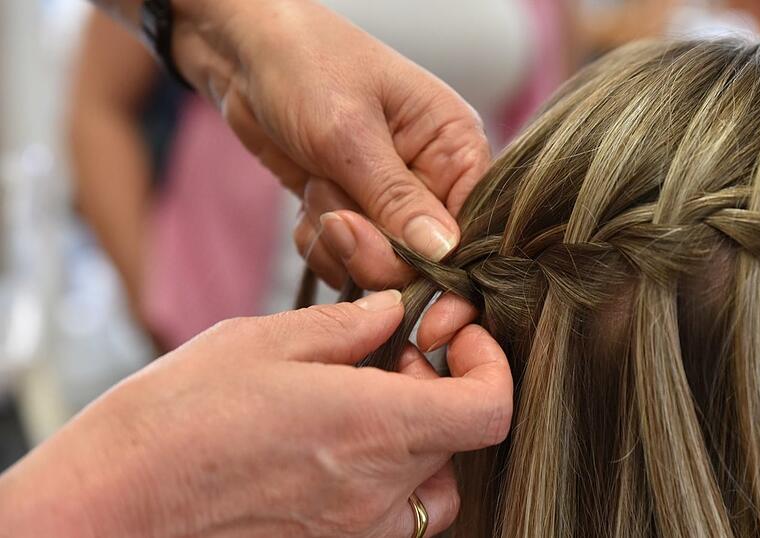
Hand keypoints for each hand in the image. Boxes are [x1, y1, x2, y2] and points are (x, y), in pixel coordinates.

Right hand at [0, 292, 511, 537]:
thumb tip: (391, 312)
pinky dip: (389, 476)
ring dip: (422, 437)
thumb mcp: (263, 342)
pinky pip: (393, 516)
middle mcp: (377, 492)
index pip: (489, 408)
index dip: (490, 363)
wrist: (111, 506)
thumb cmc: (176, 418)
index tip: (452, 334)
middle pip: (463, 440)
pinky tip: (336, 443)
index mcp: (373, 428)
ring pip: (436, 486)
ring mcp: (356, 532)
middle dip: (443, 386)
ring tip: (364, 402)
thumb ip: (346, 326)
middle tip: (390, 356)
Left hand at [169, 0, 491, 288]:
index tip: (405, 274)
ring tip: (317, 184)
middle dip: (373, 245)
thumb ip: (397, 199)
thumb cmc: (304, 64)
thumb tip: (445, 254)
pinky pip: (345, 257)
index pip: (472, 225)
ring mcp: (389, 196)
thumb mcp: (349, 133)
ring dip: (337, 237)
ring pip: (380, 262)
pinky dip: (318, 242)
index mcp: (454, 143)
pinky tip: (305, 204)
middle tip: (338, 216)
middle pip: (425, 255)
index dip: (443, 262)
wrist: (239, 50)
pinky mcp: (352, 208)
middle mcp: (431, 174)